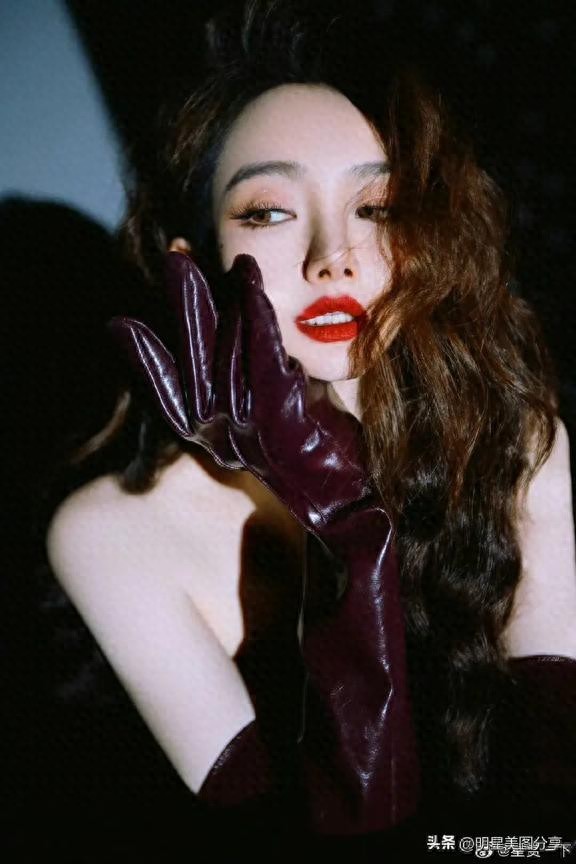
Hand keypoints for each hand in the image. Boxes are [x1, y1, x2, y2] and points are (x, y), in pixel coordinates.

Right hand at [107, 251, 384, 543]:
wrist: (343, 503)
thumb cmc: (312, 453)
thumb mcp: (277, 413)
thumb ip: (257, 376)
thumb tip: (245, 328)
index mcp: (212, 436)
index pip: (170, 391)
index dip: (147, 356)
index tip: (123, 322)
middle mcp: (222, 433)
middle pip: (194, 361)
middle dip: (185, 303)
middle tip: (176, 253)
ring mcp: (251, 428)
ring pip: (228, 355)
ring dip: (223, 300)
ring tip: (226, 257)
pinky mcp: (282, 422)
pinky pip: (263, 362)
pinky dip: (254, 319)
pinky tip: (249, 284)